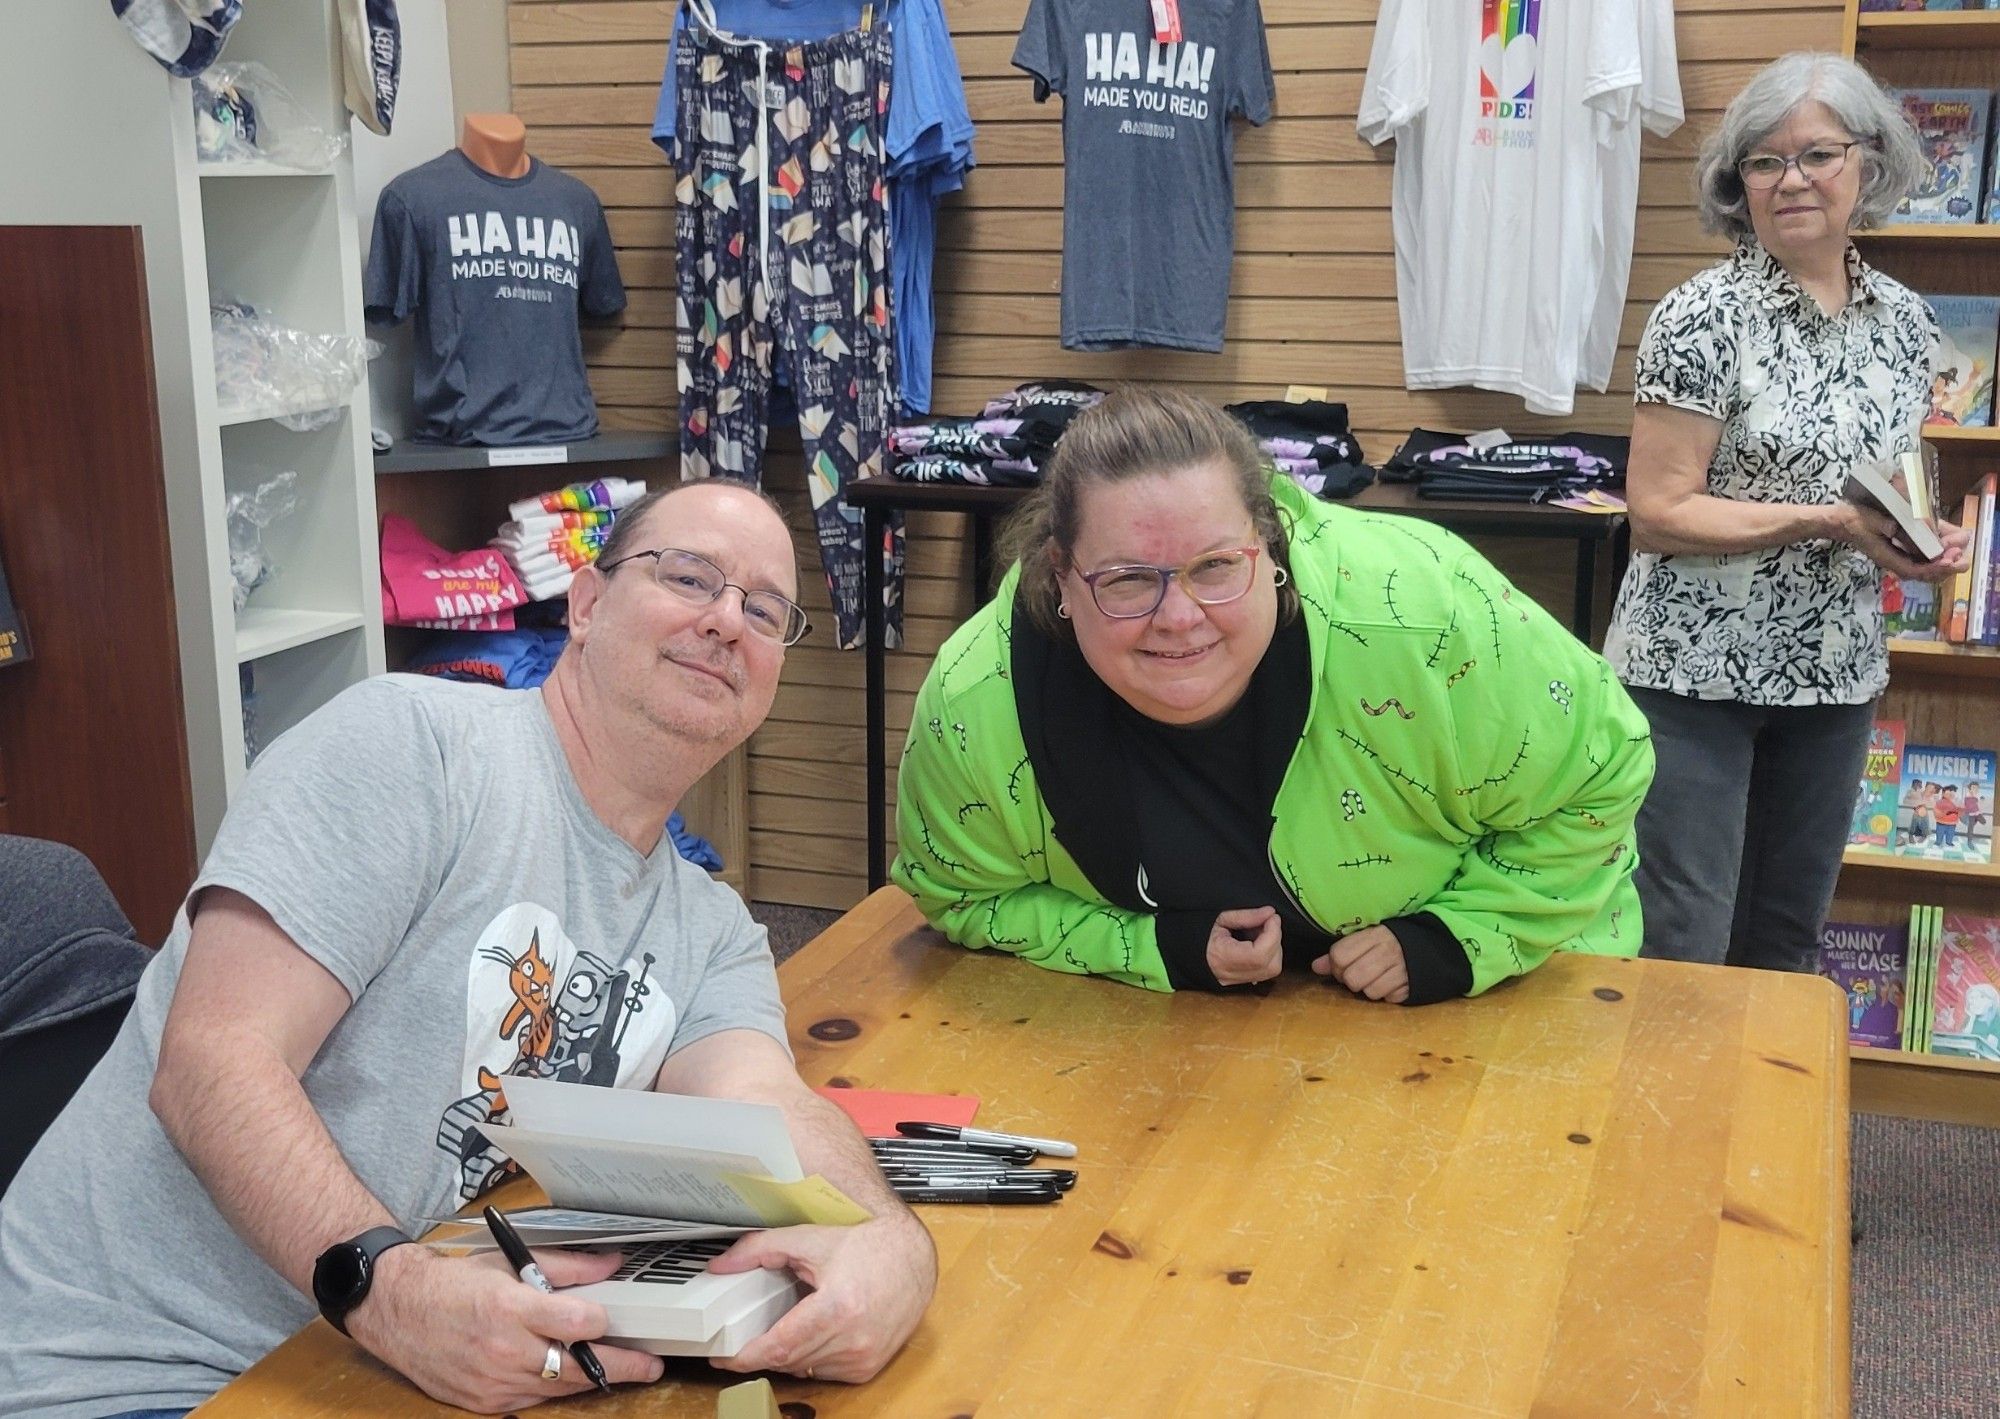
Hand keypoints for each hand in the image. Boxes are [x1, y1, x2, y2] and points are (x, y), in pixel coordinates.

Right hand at [345, 1241, 663, 1412]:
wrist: (397, 1310)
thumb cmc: (452, 1282)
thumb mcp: (509, 1260)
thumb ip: (565, 1266)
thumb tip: (610, 1266)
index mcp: (510, 1307)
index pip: (576, 1323)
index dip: (603, 1322)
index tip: (619, 1318)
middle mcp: (503, 1349)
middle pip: (576, 1365)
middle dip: (620, 1366)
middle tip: (650, 1365)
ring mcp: (492, 1381)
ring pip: (559, 1388)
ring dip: (591, 1379)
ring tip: (623, 1371)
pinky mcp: (483, 1402)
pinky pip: (532, 1399)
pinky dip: (554, 1388)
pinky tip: (571, 1376)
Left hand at [709, 1212, 936, 1381]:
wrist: (912, 1256)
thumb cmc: (867, 1245)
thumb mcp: (810, 1239)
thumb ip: (759, 1249)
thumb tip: (721, 1266)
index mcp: (838, 1307)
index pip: (780, 1346)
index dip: (746, 1355)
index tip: (723, 1356)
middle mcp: (854, 1338)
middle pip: (788, 1360)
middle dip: (762, 1351)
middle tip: (744, 1336)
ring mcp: (864, 1357)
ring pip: (805, 1369)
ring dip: (787, 1354)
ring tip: (784, 1327)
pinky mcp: (869, 1366)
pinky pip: (825, 1372)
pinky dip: (811, 1357)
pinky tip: (813, 1333)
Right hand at [1207, 906, 1283, 985]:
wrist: (1190, 952)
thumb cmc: (1200, 934)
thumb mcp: (1221, 919)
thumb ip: (1246, 916)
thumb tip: (1269, 913)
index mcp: (1223, 958)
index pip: (1259, 954)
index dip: (1273, 934)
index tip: (1272, 917)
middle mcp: (1233, 974)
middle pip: (1271, 964)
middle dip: (1275, 940)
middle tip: (1266, 923)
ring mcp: (1239, 981)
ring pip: (1272, 969)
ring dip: (1273, 947)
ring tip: (1259, 932)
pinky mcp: (1243, 981)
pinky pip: (1266, 971)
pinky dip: (1268, 955)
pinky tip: (1257, 943)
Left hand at [1311, 924, 1409, 1002]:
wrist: (1430, 946)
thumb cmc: (1390, 942)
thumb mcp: (1367, 939)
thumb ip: (1341, 952)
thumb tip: (1316, 967)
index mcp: (1374, 935)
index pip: (1339, 955)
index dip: (1335, 965)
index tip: (1342, 965)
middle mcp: (1388, 951)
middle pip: (1351, 978)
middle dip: (1350, 980)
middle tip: (1358, 974)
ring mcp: (1401, 970)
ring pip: (1368, 992)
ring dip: (1368, 988)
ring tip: (1376, 978)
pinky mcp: (1410, 986)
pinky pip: (1387, 999)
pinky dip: (1386, 995)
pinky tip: (1390, 983)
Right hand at [1838, 504, 1968, 583]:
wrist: (1844, 523)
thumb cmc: (1857, 521)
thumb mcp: (1873, 521)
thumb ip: (1890, 526)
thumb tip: (1907, 530)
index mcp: (1888, 558)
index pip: (1915, 570)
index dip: (1935, 567)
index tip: (1950, 559)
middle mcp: (1896, 562)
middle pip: (1926, 574)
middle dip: (1946, 566)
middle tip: (1962, 556)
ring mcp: (1901, 558)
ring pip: (1928, 568)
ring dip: (1946, 561)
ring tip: (1960, 548)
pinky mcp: (1904, 552)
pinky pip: (1925, 559)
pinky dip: (1940, 554)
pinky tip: (1951, 543)